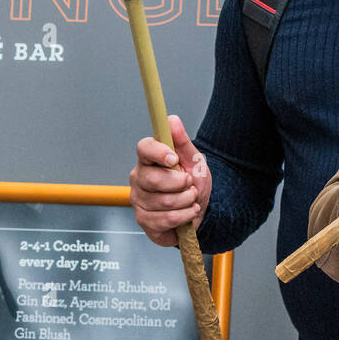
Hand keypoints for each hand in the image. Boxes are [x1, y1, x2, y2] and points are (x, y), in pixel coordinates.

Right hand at [129, 114, 210, 246]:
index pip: (144, 148)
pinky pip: (165, 219)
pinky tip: (189, 211)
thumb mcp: (193, 159)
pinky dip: (184, 216)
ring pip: (162, 202)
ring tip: (191, 198)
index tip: (174, 159)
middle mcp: (139, 178)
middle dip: (180, 183)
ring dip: (186, 200)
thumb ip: (181, 141)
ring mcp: (139, 200)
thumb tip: (172, 119)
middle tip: (190, 183)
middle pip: (152, 179)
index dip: (158, 153)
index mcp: (149, 159)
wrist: (199, 208)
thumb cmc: (192, 181)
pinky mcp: (144, 220)